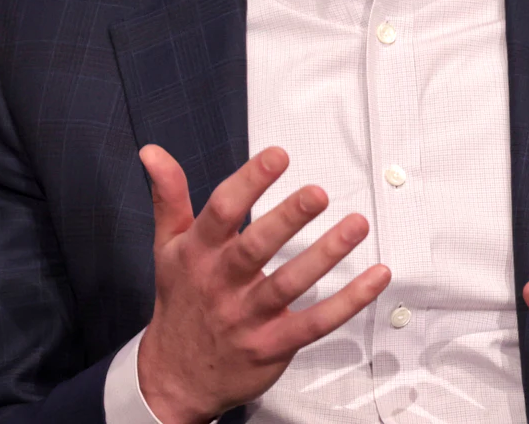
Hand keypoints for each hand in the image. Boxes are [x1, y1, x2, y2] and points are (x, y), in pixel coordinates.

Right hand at [135, 144, 390, 423]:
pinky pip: (315, 323)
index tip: (278, 155)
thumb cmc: (180, 302)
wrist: (174, 377)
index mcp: (198, 253)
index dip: (249, 181)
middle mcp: (221, 283)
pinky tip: (375, 277)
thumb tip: (152, 152)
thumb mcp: (167, 247)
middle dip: (288, 219)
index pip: (221, 211)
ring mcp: (247, 317)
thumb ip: (169, 197)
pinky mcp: (272, 345)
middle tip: (319, 193)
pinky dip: (348, 302)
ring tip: (356, 225)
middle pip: (255, 248)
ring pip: (289, 284)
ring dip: (325, 255)